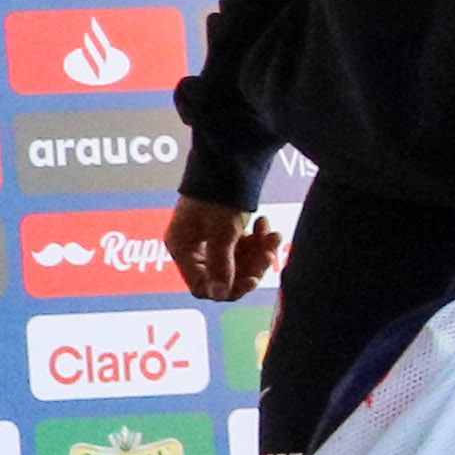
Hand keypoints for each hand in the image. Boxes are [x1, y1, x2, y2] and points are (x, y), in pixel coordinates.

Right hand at [161, 194, 283, 304]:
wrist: (227, 159)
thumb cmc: (218, 196)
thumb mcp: (223, 233)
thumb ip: (221, 266)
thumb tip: (218, 295)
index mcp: (182, 249)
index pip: (202, 286)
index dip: (228, 288)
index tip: (252, 279)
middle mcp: (191, 248)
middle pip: (224, 275)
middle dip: (250, 265)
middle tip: (270, 252)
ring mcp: (207, 240)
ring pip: (237, 262)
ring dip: (258, 252)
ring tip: (273, 234)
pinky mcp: (222, 231)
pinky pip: (241, 247)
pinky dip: (256, 241)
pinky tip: (266, 225)